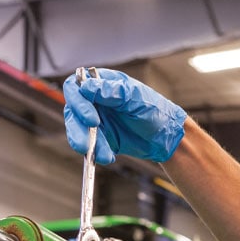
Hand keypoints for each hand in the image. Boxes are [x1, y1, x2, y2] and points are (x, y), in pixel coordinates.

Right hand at [63, 69, 186, 163]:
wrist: (166, 137)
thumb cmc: (154, 110)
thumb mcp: (135, 98)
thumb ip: (112, 92)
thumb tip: (87, 87)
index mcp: (102, 84)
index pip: (76, 87)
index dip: (77, 101)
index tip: (91, 119)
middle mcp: (95, 101)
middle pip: (73, 111)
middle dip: (78, 129)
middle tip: (87, 144)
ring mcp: (96, 120)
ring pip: (78, 131)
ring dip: (86, 144)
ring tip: (102, 154)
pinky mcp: (100, 138)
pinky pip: (90, 146)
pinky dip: (96, 152)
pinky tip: (108, 156)